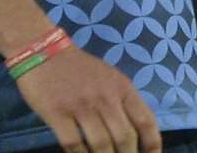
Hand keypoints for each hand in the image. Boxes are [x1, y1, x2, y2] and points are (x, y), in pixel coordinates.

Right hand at [15, 45, 161, 151]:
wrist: (44, 52)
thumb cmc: (80, 69)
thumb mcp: (110, 79)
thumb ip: (123, 102)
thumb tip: (135, 135)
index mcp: (122, 88)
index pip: (146, 121)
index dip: (152, 145)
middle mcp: (106, 98)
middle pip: (125, 137)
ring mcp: (81, 106)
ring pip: (101, 145)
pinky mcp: (57, 113)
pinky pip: (74, 144)